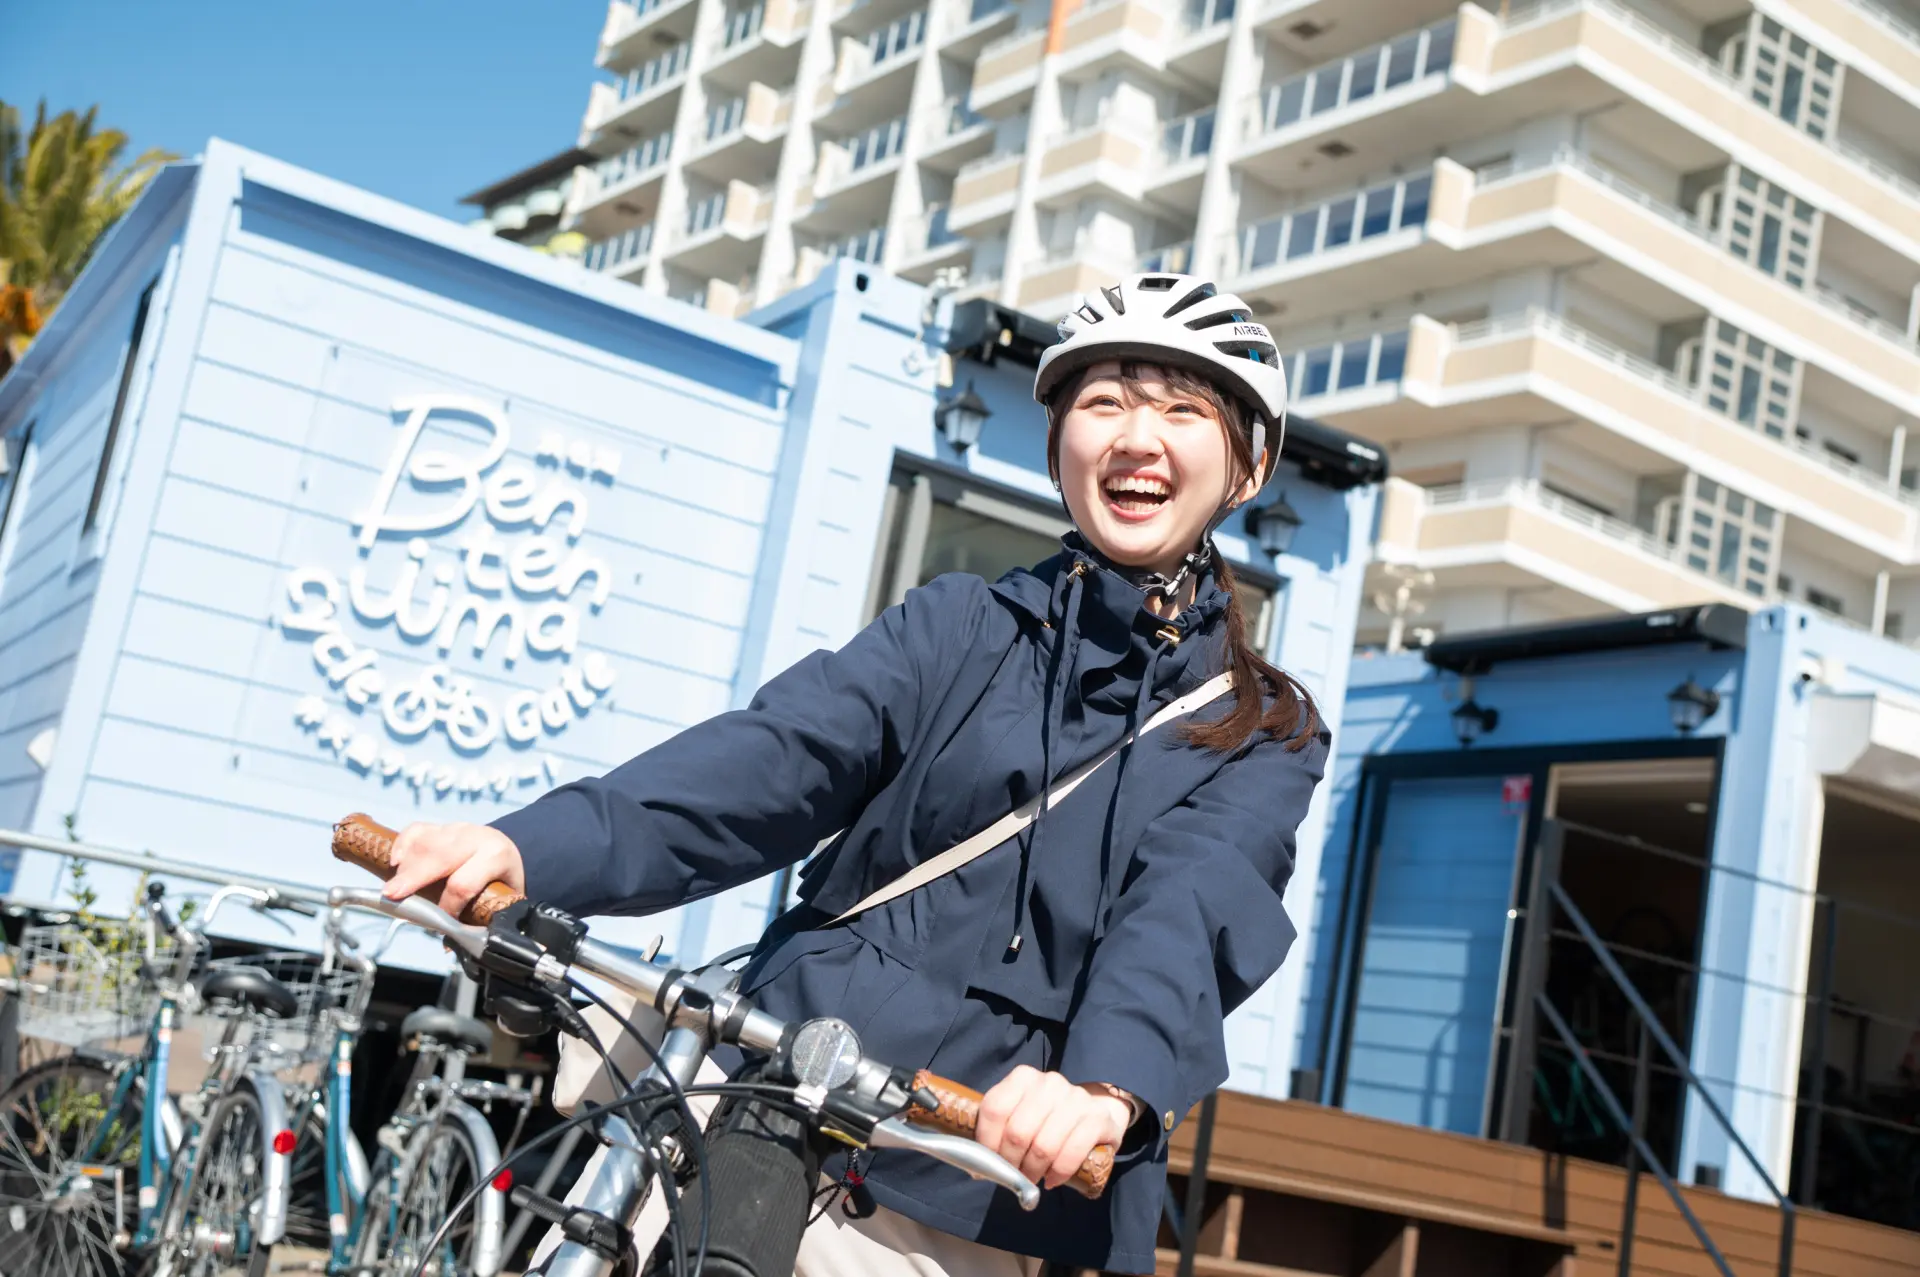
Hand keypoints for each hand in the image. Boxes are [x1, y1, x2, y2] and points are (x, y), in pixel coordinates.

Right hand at [382, 822, 526, 918]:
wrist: (505, 849)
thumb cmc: (501, 878)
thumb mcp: (502, 897)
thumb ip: (480, 918)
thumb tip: (450, 945)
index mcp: (496, 856)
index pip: (464, 883)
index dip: (447, 905)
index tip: (439, 923)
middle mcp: (475, 838)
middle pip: (439, 857)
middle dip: (413, 878)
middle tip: (392, 896)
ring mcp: (456, 829)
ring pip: (425, 842)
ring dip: (405, 867)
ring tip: (394, 889)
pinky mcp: (441, 826)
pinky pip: (417, 830)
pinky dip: (402, 844)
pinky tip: (395, 862)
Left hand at [974, 1065, 1130, 1189]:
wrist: (1097, 1110)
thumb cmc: (1048, 1118)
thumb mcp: (1021, 1113)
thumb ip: (1000, 1131)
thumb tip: (977, 1167)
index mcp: (1023, 1077)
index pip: (995, 1109)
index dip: (987, 1142)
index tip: (986, 1164)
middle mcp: (1049, 1083)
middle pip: (1018, 1132)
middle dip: (1011, 1163)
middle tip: (1013, 1175)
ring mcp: (1076, 1098)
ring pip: (1044, 1146)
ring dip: (1033, 1171)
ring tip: (1031, 1178)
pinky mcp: (1097, 1118)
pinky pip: (1071, 1154)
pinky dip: (1058, 1174)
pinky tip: (1052, 1180)